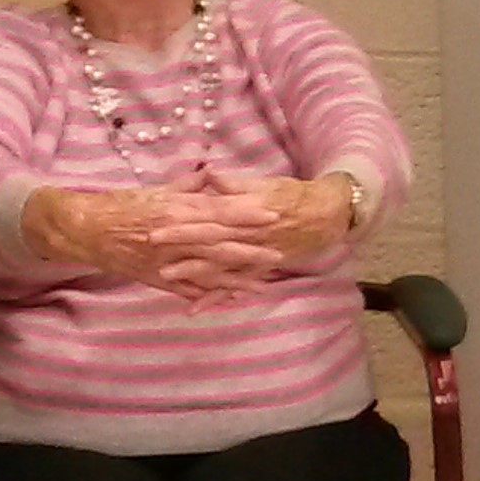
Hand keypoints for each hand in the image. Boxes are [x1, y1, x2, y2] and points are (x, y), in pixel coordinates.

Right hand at [26, 186, 265, 308]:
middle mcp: (173, 236)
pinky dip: (209, 294)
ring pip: (206, 269)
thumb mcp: (155, 189)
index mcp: (174, 210)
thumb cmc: (120, 205)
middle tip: (280, 250)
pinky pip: (187, 288)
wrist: (84, 229)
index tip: (272, 213)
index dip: (246, 214)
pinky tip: (231, 299)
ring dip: (236, 275)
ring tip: (264, 280)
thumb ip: (187, 185)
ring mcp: (165, 260)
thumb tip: (212, 174)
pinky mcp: (156, 278)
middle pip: (218, 242)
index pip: (217, 211)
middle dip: (250, 247)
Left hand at [145, 168, 354, 293]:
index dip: (184, 218)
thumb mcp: (266, 184)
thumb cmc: (294, 195)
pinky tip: (196, 307)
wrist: (329, 215)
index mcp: (246, 210)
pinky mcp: (261, 267)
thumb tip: (209, 174)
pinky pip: (236, 283)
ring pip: (221, 263)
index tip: (158, 219)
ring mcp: (255, 253)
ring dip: (194, 270)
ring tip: (166, 276)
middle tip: (150, 244)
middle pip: (210, 238)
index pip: (210, 213)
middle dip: (180, 242)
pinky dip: (217, 295)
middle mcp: (248, 233)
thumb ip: (236, 184)